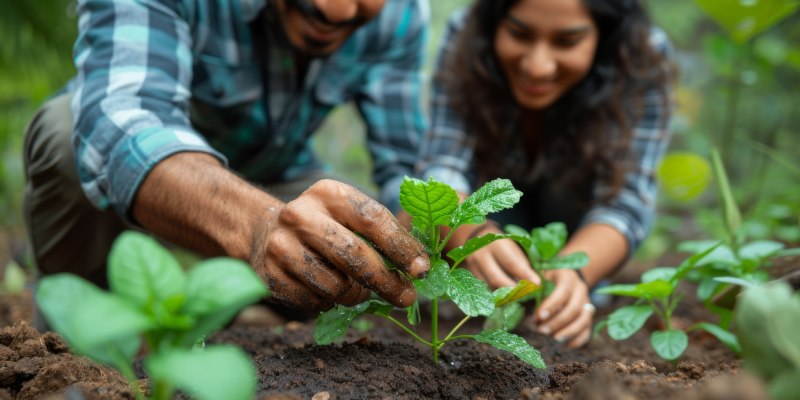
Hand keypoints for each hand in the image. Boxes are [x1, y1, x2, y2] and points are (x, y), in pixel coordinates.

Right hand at [250, 180, 428, 310]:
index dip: (401, 246)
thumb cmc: (325, 226)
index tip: (421, 269)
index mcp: (328, 193)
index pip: (373, 218)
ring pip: (335, 286)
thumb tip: (420, 266)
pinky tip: (327, 290)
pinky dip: (329, 303)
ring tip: (359, 290)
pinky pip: (314, 302)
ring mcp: (281, 245)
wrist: (265, 233)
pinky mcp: (269, 275)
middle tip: (407, 296)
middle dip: (386, 281)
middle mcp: (300, 215)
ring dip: (356, 296)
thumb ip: (383, 232)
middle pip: (354, 255)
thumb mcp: (349, 215)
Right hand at [454, 222, 539, 287]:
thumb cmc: (500, 243)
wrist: (477, 236)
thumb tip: (533, 282)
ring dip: (504, 294)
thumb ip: (521, 264)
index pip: (511, 262)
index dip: (524, 275)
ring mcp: (472, 265)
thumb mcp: (512, 247)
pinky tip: (505, 295)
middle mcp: (481, 254)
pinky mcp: (468, 274)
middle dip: (513, 290)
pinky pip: (483, 289)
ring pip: (489, 286)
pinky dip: (495, 294)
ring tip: (517, 296)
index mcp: (495, 243)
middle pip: (496, 278)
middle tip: (525, 295)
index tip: (537, 284)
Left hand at [532, 269, 592, 347]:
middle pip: (574, 308)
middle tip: (542, 331)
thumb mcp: (540, 277)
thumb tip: (529, 310)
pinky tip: (566, 346)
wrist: (565, 276)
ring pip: (584, 320)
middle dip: (558, 322)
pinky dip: (578, 340)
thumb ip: (535, 289)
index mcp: (568, 278)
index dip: (552, 305)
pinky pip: (588, 329)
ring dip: (569, 332)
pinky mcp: (588, 315)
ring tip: (554, 339)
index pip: (563, 291)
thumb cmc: (546, 278)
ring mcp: (587, 303)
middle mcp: (581, 290)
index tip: (539, 316)